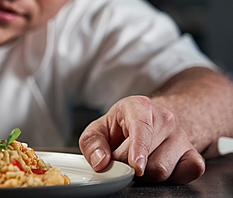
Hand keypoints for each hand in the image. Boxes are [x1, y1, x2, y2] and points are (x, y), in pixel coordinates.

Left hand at [78, 95, 204, 183]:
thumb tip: (101, 162)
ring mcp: (181, 136)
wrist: (151, 122)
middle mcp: (165, 119)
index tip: (136, 166)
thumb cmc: (122, 125)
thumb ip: (91, 143)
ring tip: (140, 161)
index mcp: (139, 107)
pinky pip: (189, 172)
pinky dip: (173, 178)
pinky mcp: (193, 153)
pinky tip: (160, 165)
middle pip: (149, 158)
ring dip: (147, 175)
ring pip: (164, 170)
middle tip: (122, 159)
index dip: (139, 149)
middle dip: (129, 167)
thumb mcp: (99, 128)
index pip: (142, 127)